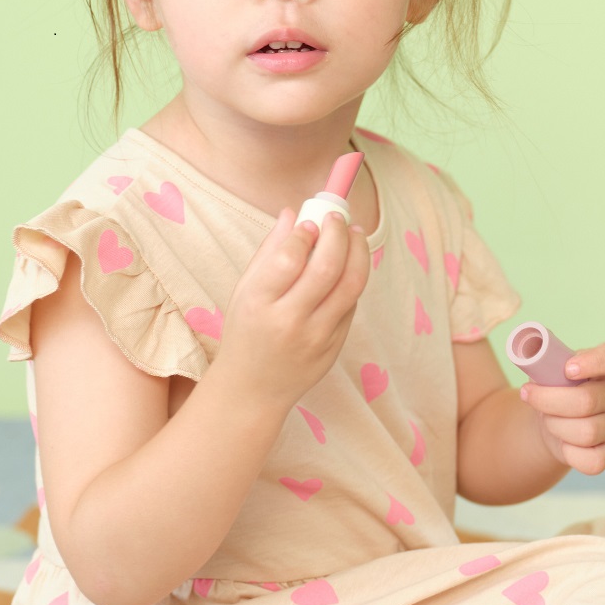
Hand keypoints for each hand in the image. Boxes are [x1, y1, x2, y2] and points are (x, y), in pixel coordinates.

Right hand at [216, 208, 370, 410]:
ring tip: (355, 234)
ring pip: (351, 286)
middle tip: (339, 218)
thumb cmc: (246, 333)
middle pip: (327, 268)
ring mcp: (316, 337)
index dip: (305, 233)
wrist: (253, 389)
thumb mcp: (245, 292)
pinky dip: (353, 279)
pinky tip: (348, 266)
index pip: (288, 258)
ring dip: (359, 252)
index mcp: (258, 304)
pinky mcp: (335, 347)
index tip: (311, 220)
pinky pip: (351, 305)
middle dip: (338, 235)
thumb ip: (269, 252)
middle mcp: (289, 321)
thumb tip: (292, 214)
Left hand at [519, 341, 604, 475]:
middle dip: (549, 401)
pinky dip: (569, 453)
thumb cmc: (549, 387)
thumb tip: (528, 351)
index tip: (568, 368)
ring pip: (587, 432)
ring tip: (546, 419)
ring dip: (555, 425)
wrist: (548, 420)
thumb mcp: (544, 367)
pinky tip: (561, 443)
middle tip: (528, 395)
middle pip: (588, 401)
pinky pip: (593, 461)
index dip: (595, 362)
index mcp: (602, 368)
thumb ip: (540, 357)